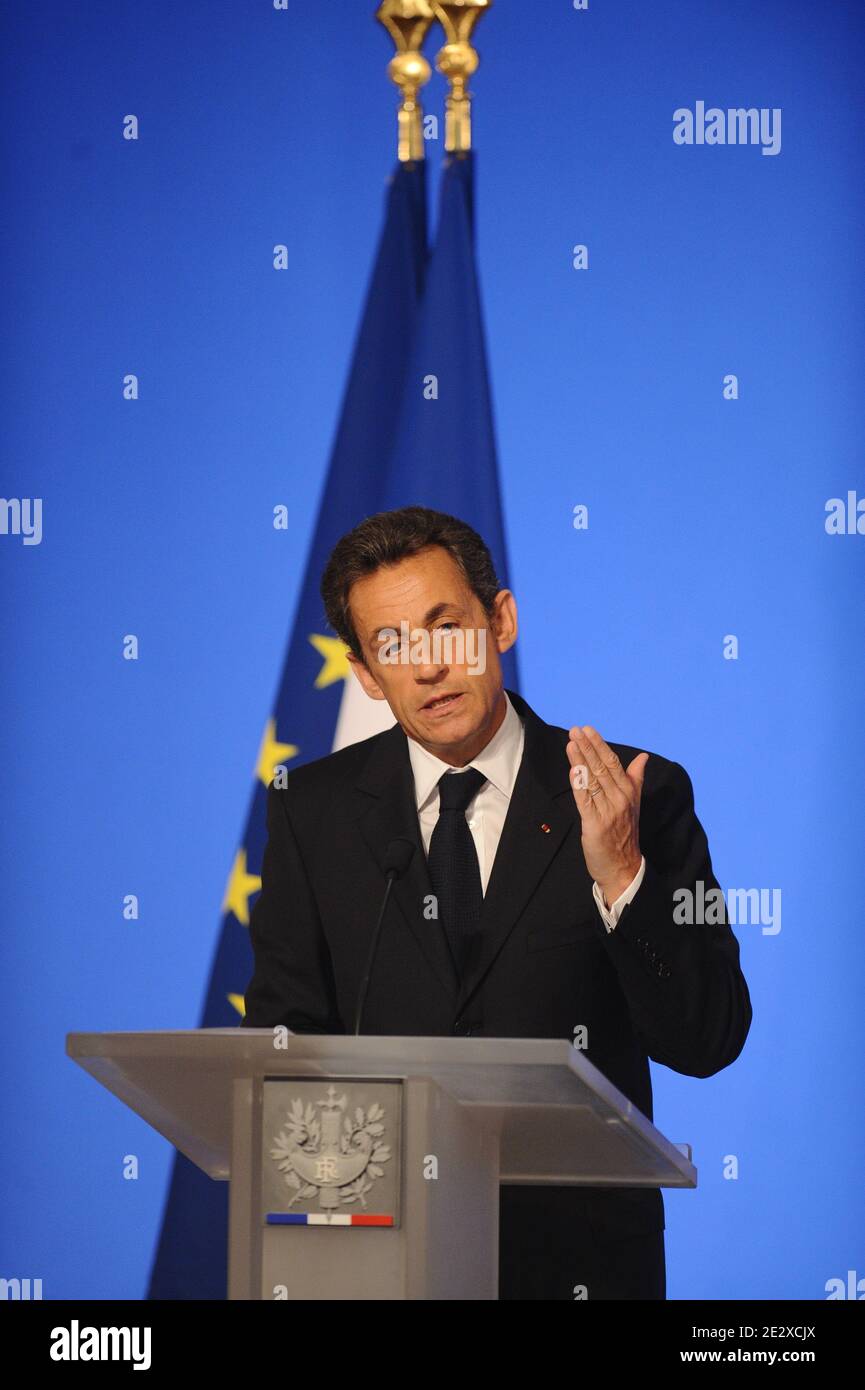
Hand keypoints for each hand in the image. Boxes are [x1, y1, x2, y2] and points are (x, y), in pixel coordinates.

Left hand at [566, 725, 647, 906]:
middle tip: (575, 730)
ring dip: (581, 760)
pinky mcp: (595, 825)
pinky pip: (585, 800)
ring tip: (571, 742)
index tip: (589, 729)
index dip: (600, 745)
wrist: (624, 867)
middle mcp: (620, 799)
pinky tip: (572, 769)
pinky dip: (579, 783)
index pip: (613, 763)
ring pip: (593, 780)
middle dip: (588, 747)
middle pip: (602, 768)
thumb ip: (635, 778)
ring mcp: (608, 811)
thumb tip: (643, 757)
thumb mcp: (634, 803)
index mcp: (629, 792)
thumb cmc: (625, 833)